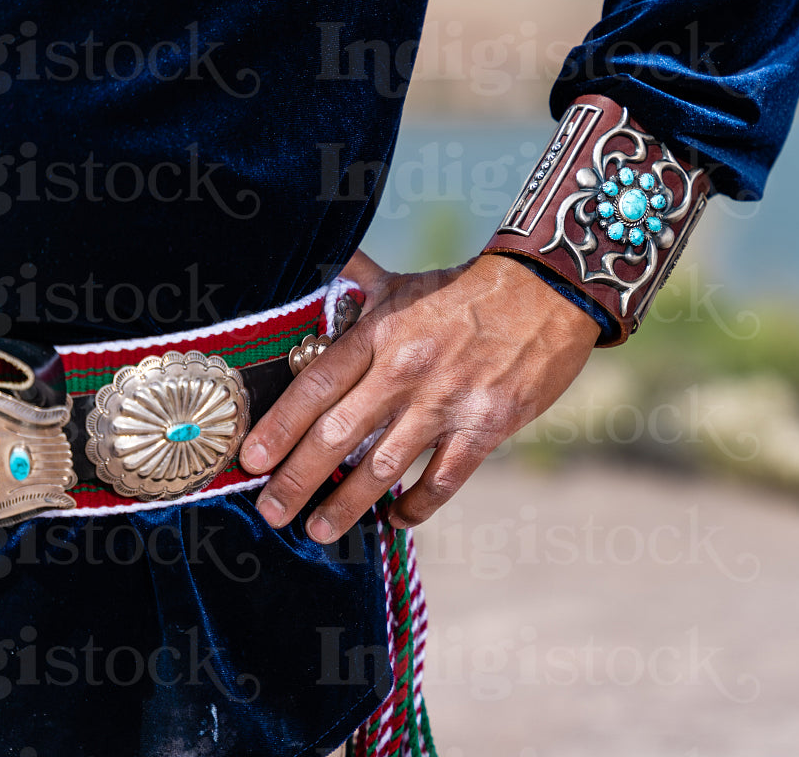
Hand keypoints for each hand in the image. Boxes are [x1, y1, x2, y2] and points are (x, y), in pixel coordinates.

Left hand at [239, 250, 600, 540]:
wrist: (548, 292)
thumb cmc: (466, 291)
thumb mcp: (404, 284)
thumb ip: (355, 283)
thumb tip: (313, 268)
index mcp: (381, 334)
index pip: (316, 385)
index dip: (279, 426)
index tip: (250, 460)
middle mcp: (406, 370)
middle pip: (339, 434)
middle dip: (298, 479)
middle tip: (271, 512)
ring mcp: (447, 402)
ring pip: (384, 466)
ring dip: (347, 504)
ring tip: (319, 530)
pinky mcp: (486, 426)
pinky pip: (442, 480)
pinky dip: (416, 505)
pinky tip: (395, 520)